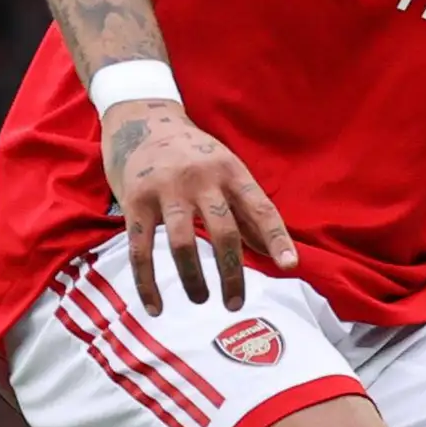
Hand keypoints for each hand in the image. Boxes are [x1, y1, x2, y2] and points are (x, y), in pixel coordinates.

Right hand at [100, 99, 295, 312]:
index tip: (291, 265)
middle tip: (236, 303)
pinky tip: (157, 306)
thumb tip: (275, 255)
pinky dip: (148, 282)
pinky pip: (141, 249)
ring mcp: (166, 191)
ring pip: (183, 244)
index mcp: (231, 172)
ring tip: (203, 300)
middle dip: (232, 273)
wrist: (141, 120)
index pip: (261, 208)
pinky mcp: (134, 202)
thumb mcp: (227, 169)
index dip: (277, 238)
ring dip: (195, 279)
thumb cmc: (193, 154)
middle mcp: (201, 180)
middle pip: (224, 232)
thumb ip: (248, 211)